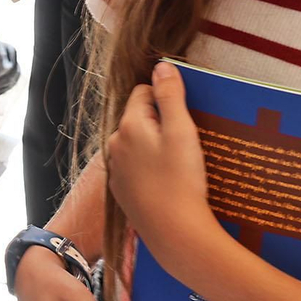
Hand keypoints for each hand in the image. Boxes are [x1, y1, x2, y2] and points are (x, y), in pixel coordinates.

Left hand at [106, 66, 221, 276]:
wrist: (175, 233)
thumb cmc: (181, 180)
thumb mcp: (182, 131)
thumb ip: (170, 95)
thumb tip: (161, 66)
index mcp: (128, 125)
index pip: (142, 92)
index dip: (166, 100)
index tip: (184, 118)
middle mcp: (114, 145)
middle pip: (138, 118)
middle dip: (160, 123)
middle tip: (186, 141)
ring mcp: (116, 170)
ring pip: (136, 144)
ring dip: (154, 146)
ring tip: (179, 164)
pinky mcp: (122, 192)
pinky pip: (135, 168)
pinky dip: (149, 169)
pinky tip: (169, 182)